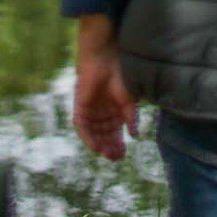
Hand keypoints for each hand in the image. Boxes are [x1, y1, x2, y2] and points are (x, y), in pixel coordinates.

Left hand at [73, 19, 139, 160]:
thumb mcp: (129, 100)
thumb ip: (131, 118)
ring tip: (108, 154)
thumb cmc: (120, 74)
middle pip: (103, 136)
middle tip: (116, 158)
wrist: (105, 58)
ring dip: (99, 145)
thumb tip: (135, 136)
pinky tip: (95, 146)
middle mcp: (101, 113)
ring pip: (93, 134)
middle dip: (109, 148)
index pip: (114, 134)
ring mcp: (90, 110)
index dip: (118, 145)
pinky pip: (81, 126)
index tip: (123, 154)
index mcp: (114, 112)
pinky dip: (87, 137)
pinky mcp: (80, 106)